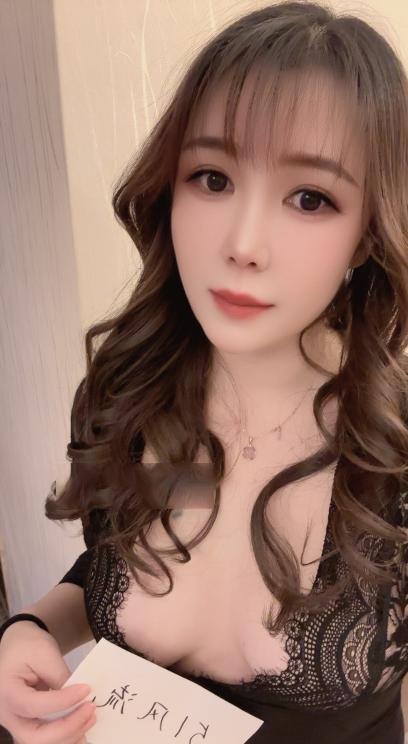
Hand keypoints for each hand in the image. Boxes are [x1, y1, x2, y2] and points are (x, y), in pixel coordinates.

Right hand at [0, 621, 95, 742]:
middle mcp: (8, 715)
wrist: (16, 647)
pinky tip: (82, 727)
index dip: (63, 702)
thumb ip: (60, 676)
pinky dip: (65, 736)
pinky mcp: (28, 725)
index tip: (86, 690)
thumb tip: (80, 698)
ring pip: (40, 743)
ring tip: (90, 717)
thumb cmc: (27, 646)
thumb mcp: (44, 652)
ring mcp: (17, 723)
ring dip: (68, 735)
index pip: (35, 706)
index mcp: (8, 692)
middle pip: (34, 737)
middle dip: (66, 728)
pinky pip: (45, 738)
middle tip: (90, 710)